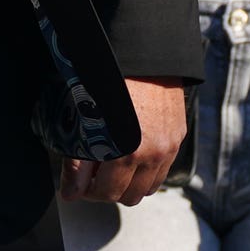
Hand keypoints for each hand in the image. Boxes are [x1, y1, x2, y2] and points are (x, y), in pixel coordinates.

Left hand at [60, 78, 187, 207]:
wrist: (142, 54)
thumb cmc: (108, 81)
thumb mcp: (84, 122)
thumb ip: (77, 162)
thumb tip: (71, 192)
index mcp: (127, 151)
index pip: (108, 193)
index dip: (88, 192)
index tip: (78, 184)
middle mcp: (153, 153)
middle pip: (130, 196)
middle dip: (109, 190)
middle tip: (93, 175)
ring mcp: (169, 146)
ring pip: (149, 187)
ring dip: (130, 183)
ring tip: (113, 166)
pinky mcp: (178, 136)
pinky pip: (163, 169)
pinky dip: (147, 170)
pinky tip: (131, 155)